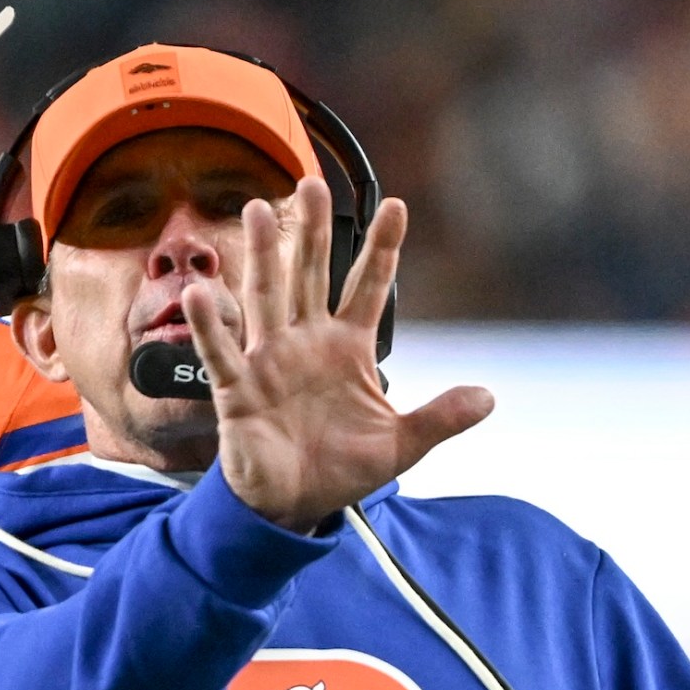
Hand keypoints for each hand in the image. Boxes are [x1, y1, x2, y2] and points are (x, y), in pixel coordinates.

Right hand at [183, 175, 491, 534]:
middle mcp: (306, 344)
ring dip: (263, 255)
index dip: (382, 248)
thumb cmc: (340, 470)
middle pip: (309, 275)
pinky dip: (209, 327)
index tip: (395, 207)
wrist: (294, 507)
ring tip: (260, 212)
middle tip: (310, 182)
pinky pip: (221, 354)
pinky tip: (201, 294)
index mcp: (347, 348)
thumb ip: (440, 417)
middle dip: (312, 230)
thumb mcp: (401, 445)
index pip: (367, 286)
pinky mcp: (238, 392)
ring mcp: (269, 362)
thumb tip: (488, 398)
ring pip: (266, 297)